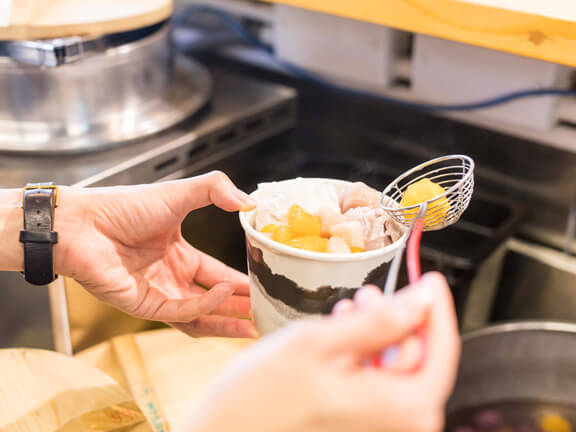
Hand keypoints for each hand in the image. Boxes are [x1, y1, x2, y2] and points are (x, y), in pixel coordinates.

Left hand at [53, 171, 257, 337]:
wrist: (83, 222)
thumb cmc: (123, 207)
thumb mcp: (178, 193)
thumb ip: (215, 190)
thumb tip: (249, 203)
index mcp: (180, 256)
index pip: (218, 275)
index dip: (242, 282)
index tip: (265, 284)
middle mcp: (172, 278)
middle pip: (214, 301)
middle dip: (240, 307)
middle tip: (267, 310)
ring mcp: (159, 294)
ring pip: (201, 316)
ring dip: (227, 320)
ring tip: (254, 323)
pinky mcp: (145, 306)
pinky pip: (182, 311)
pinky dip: (206, 304)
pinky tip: (224, 292)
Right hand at [183, 272, 459, 431]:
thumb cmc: (264, 397)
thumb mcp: (322, 343)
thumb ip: (381, 321)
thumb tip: (423, 300)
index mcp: (404, 408)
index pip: (441, 347)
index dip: (435, 307)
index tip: (430, 279)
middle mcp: (401, 426)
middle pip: (417, 357)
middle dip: (396, 319)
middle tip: (369, 293)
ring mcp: (380, 428)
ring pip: (394, 367)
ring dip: (376, 334)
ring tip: (347, 312)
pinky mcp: (361, 426)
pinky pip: (376, 383)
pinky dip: (363, 355)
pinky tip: (340, 336)